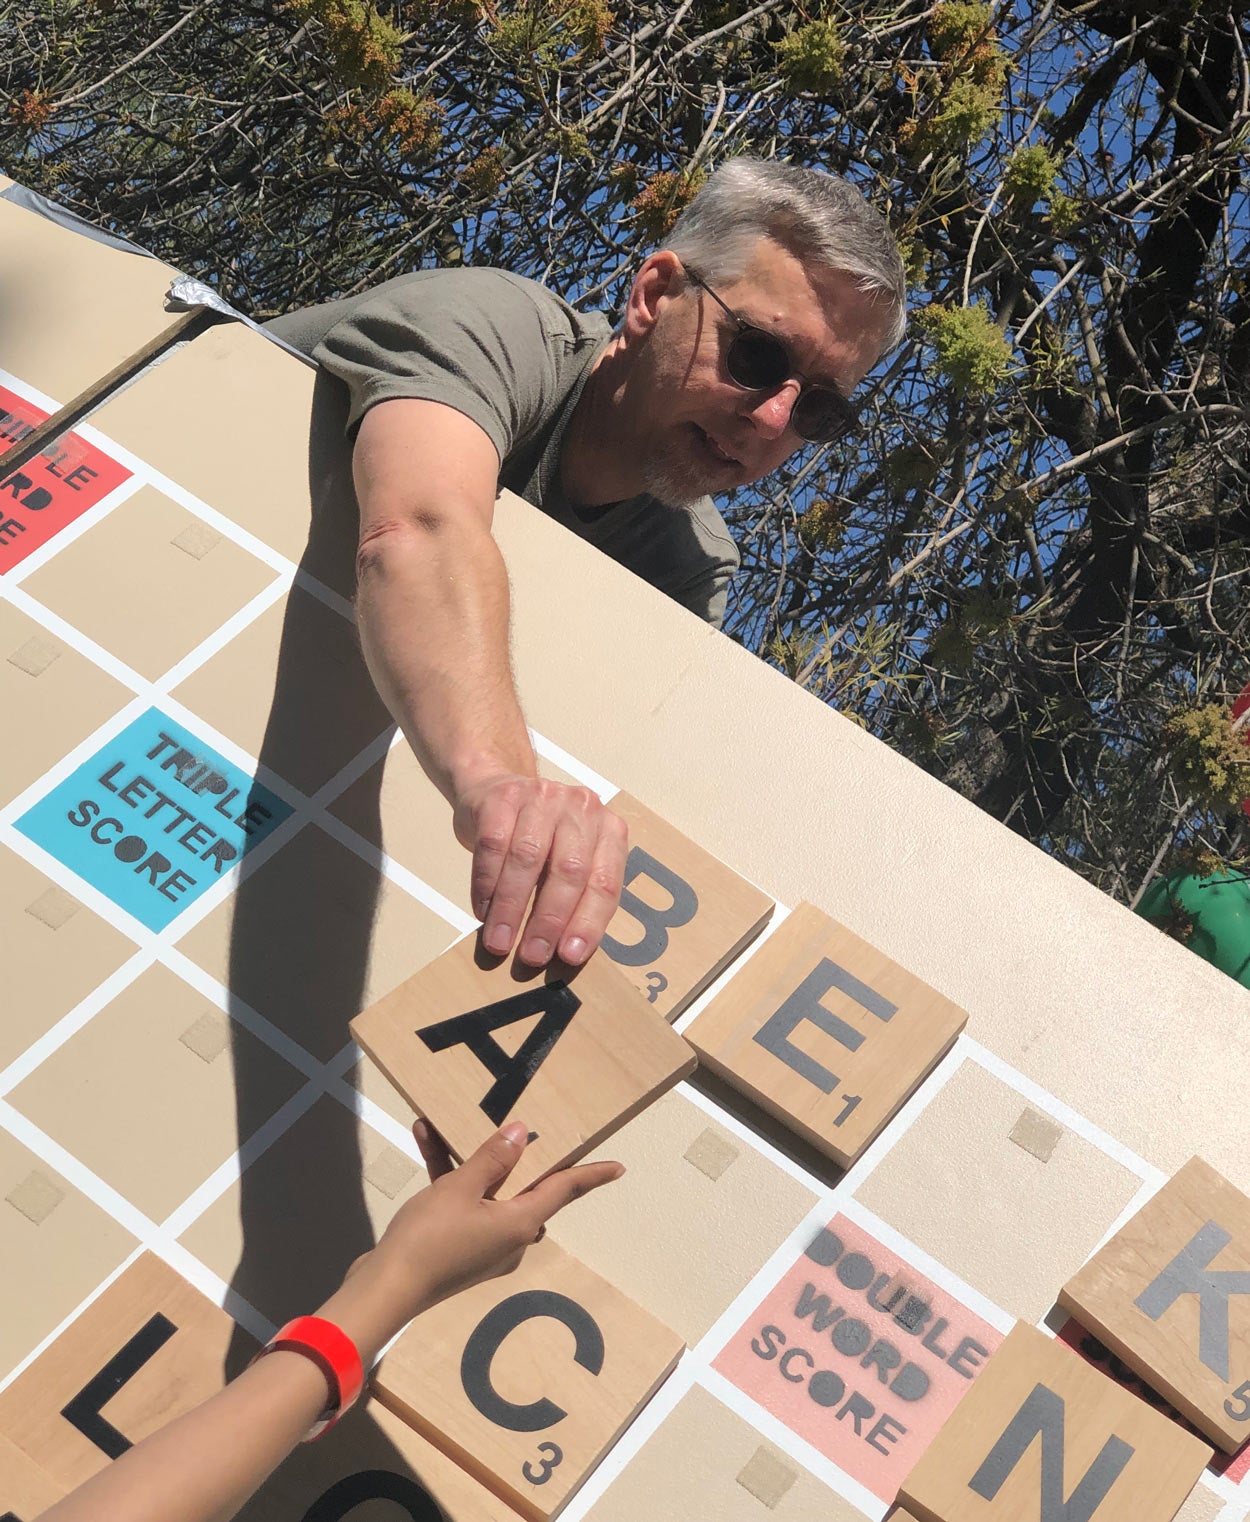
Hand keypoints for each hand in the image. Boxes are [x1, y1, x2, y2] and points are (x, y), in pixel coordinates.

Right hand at [326, 1121, 623, 1353]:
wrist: (385, 1289)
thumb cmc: (431, 1238)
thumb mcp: (461, 1188)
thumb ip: (493, 1158)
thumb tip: (522, 1134)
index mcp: (520, 1223)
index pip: (564, 1191)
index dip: (591, 1175)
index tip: (618, 1167)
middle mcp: (509, 1237)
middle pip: (527, 1191)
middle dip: (520, 1159)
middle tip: (525, 1129)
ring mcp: (482, 1245)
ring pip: (488, 1193)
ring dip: (469, 1160)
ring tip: (452, 1123)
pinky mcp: (456, 1248)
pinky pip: (461, 1204)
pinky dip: (447, 1177)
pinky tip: (425, 1139)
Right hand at [452, 773, 627, 966]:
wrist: (496, 788)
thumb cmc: (538, 837)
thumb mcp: (568, 860)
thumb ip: (574, 896)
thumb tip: (563, 952)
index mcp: (609, 830)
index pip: (605, 883)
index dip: (588, 922)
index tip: (570, 956)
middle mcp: (582, 808)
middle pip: (569, 871)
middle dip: (549, 920)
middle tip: (532, 955)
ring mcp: (543, 796)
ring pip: (528, 858)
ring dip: (512, 907)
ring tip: (500, 941)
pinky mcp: (504, 796)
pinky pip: (493, 845)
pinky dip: (486, 884)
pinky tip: (482, 910)